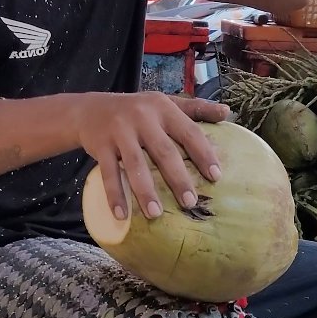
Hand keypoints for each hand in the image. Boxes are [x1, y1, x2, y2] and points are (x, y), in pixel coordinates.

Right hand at [77, 91, 229, 219]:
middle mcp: (142, 117)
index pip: (188, 132)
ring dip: (145, 191)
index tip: (216, 176)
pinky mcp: (101, 146)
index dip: (203, 154)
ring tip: (156, 214)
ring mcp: (119, 132)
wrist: (90, 110)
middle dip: (177, 178)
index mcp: (163, 108)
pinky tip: (121, 214)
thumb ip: (195, 108)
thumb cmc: (137, 110)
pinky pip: (108, 173)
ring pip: (135, 165)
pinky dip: (115, 195)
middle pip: (163, 151)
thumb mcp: (164, 103)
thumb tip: (226, 112)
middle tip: (190, 202)